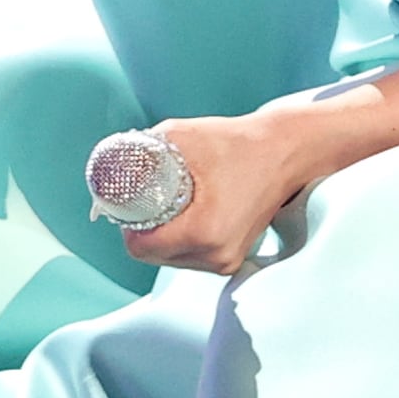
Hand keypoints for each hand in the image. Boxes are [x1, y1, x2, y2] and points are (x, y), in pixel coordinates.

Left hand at [105, 112, 306, 276]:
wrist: (286, 152)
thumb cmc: (240, 143)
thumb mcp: (183, 137)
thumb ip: (141, 152)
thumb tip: (112, 163)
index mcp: (204, 232)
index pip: (141, 248)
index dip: (126, 226)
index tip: (127, 204)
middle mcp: (217, 254)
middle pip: (153, 256)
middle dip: (142, 231)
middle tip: (142, 201)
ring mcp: (227, 260)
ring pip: (171, 259)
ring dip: (162, 237)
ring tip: (167, 205)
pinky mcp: (233, 258)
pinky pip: (191, 256)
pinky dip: (181, 239)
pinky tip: (186, 215)